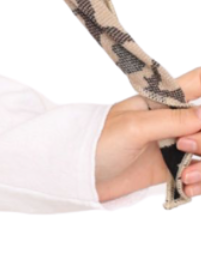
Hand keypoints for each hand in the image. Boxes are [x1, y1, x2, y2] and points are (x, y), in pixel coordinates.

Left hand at [95, 68, 200, 201]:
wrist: (80, 175)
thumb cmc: (97, 142)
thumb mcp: (133, 128)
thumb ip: (171, 121)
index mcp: (162, 100)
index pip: (198, 81)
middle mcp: (173, 120)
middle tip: (183, 148)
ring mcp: (176, 145)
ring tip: (185, 177)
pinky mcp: (174, 168)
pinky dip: (200, 183)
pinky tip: (184, 188)